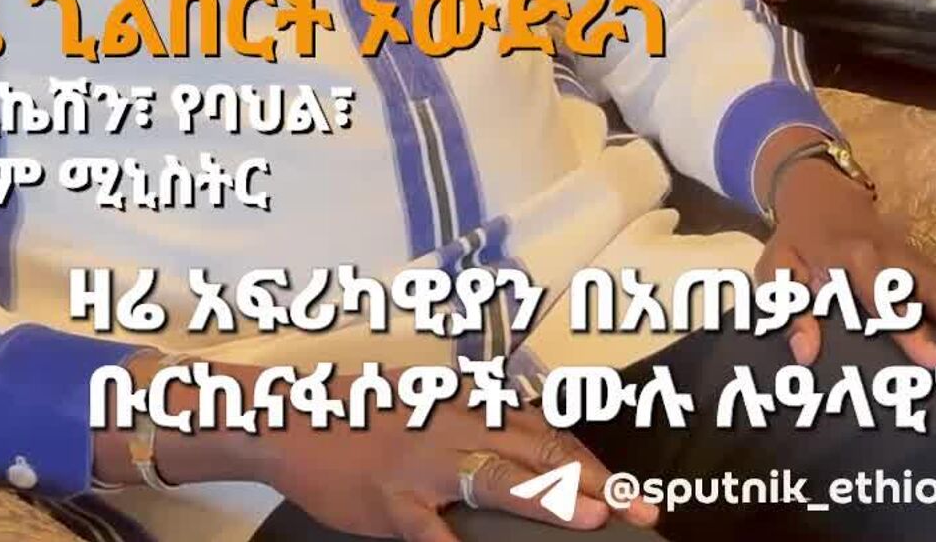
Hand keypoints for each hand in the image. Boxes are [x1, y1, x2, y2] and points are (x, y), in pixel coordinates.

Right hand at [254, 374, 659, 539]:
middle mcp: (458, 427)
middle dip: (594, 481)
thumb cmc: (370, 415)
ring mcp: (426, 465)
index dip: (591, 461)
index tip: (628, 487)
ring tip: (591, 517)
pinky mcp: (392, 501)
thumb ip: (480, 426)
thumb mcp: (433, 405)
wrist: (296, 421)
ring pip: (497, 478)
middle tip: (638, 507)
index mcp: (472, 406)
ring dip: (548, 498)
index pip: (547, 433)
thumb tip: (529, 454)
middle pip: (539, 452)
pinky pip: (432, 529)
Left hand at [752, 133, 935, 370]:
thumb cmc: (797, 240)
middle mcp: (891, 257)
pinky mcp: (926, 263)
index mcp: (852, 258)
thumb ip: (789, 310)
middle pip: (932, 289)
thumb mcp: (777, 270)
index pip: (882, 298)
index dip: (907, 328)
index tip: (934, 361)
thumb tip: (804, 354)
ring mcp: (914, 258)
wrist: (820, 190)